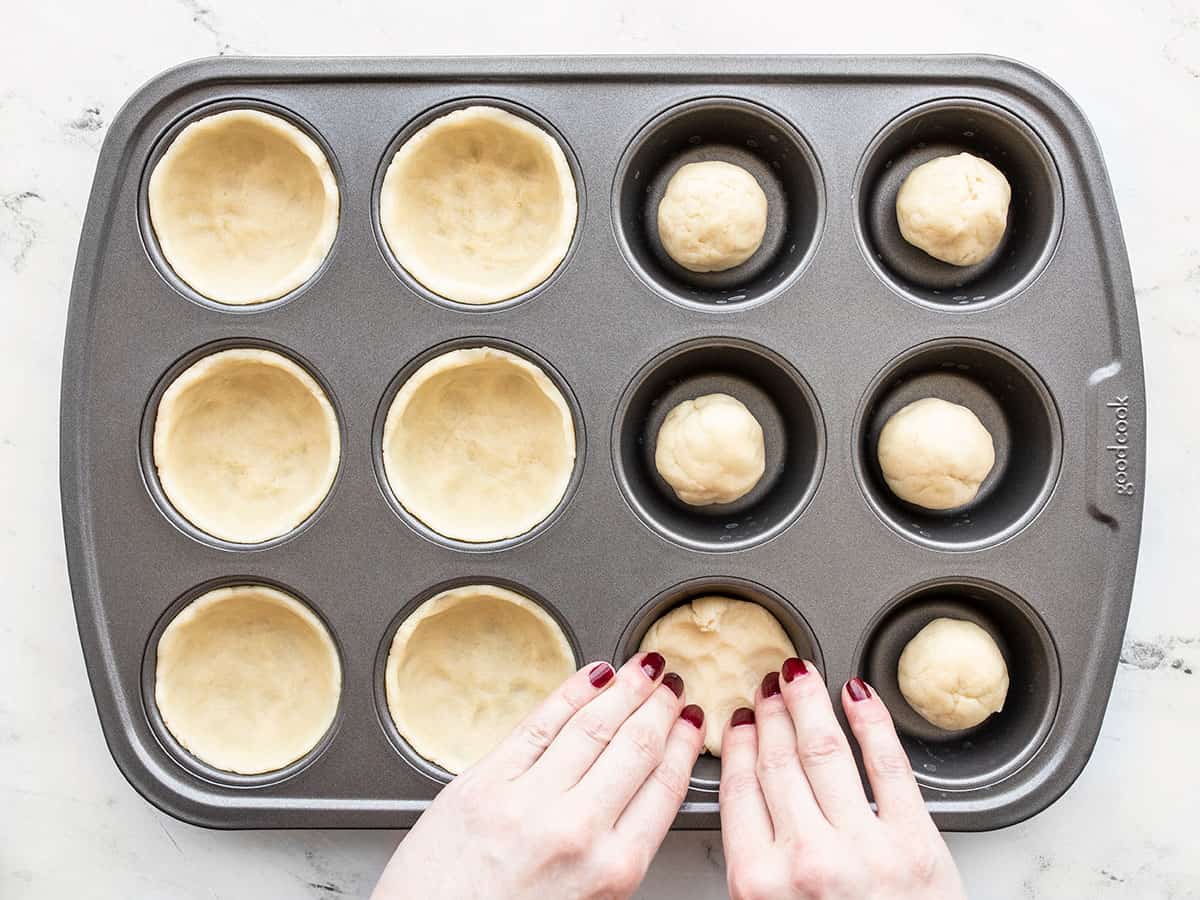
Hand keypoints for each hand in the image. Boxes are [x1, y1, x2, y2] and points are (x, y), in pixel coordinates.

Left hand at [372, 652, 704, 899]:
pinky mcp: (483, 784)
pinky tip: (592, 675)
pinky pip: (538, 724)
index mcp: (613, 870)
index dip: (685, 745)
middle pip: (635, 747)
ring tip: (643, 669)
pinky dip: (571, 692)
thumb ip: (616, 852)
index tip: (695, 722)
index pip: (665, 787)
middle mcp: (577, 831)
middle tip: (673, 684)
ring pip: (593, 726)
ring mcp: (528, 802)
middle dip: (660, 708)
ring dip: (626, 689)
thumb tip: (641, 791)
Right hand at [720, 660, 964, 898]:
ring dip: (807, 703)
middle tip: (766, 686)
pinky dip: (871, 721)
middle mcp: (806, 858)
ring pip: (824, 751)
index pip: (739, 789)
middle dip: (770, 715)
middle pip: (778, 762)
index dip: (739, 744)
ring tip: (800, 677)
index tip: (739, 720)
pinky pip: (889, 765)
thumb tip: (746, 797)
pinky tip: (858, 694)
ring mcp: (863, 846)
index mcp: (759, 882)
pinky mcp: (916, 841)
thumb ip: (752, 867)